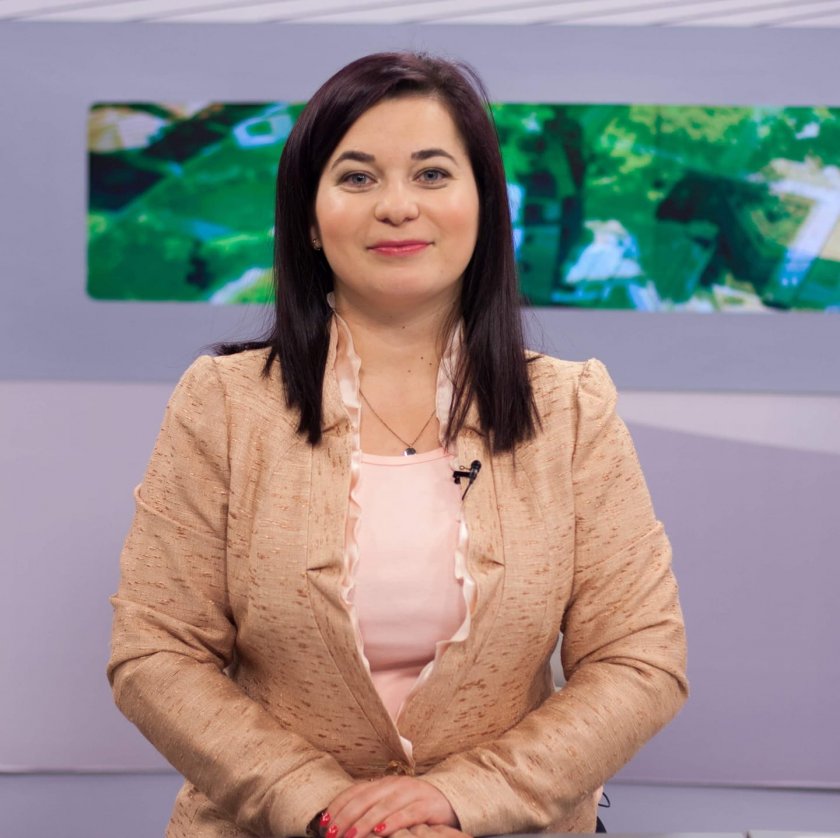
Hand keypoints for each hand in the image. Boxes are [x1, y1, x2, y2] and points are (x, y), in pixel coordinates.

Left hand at [323, 777, 457, 837]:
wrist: (450, 802)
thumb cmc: (414, 808)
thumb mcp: (390, 805)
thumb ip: (369, 809)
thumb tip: (339, 825)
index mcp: (383, 782)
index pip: (355, 791)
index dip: (337, 807)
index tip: (324, 825)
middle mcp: (396, 784)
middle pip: (365, 799)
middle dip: (346, 817)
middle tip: (333, 834)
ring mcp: (412, 793)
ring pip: (383, 807)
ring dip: (364, 823)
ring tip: (350, 837)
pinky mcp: (427, 806)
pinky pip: (407, 814)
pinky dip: (393, 823)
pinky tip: (381, 832)